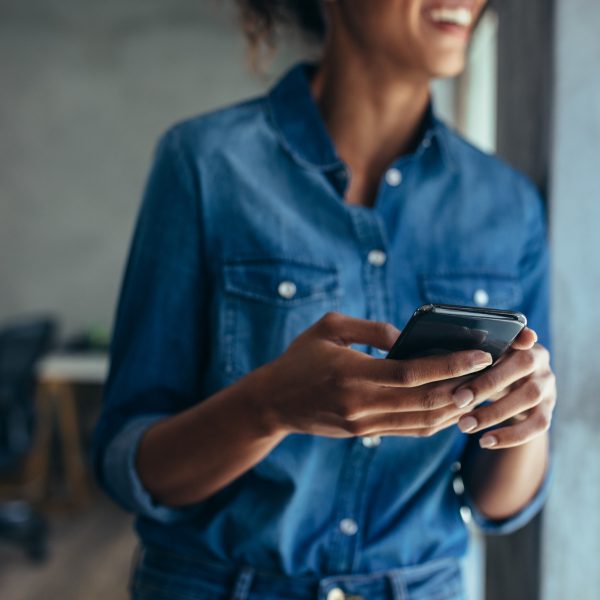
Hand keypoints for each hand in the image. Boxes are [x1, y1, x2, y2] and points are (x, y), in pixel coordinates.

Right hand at [259, 312, 492, 438]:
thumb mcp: (329, 328)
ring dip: (454, 408)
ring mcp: (364, 424)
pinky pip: (409, 430)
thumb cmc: (299, 358)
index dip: (451, 364)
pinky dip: (435, 420)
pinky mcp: (364, 434)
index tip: (480, 354)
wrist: (273, 403)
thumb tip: (407, 339)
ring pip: (422, 421)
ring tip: (478, 389)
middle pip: (425, 401)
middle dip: (463, 387)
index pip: (413, 373)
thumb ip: (371, 330)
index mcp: (352, 374)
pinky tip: (451, 407)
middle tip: (491, 372)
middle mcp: (362, 404)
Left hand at [453, 328, 555, 449]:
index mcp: (521, 340)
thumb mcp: (477, 357)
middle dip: (487, 383)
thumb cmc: (484, 368)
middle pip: (522, 366)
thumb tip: (441, 356)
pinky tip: (484, 442)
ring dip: (494, 413)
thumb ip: (468, 352)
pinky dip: (510, 436)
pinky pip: (536, 425)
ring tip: (464, 425)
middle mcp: (540, 360)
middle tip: (458, 399)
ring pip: (528, 397)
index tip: (504, 342)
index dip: (517, 336)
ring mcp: (548, 385)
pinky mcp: (548, 410)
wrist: (510, 391)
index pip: (520, 334)